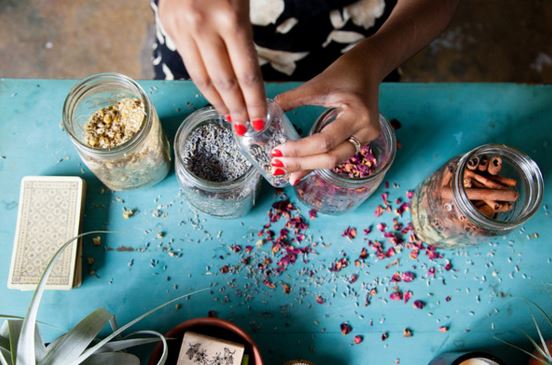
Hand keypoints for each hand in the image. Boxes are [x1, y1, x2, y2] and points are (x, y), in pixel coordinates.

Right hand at [159, 0, 266, 134]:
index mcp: (230, 20)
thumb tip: (247, 80)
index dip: (255, 101)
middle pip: (223, 83)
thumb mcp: (242, 4)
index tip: (261, 120)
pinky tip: (213, 94)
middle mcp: (203, 27)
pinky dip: (203, 82)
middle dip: (237, 109)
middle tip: (246, 127)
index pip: (246, 74)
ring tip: (229, 117)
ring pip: (201, 78)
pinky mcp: (168, 27)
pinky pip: (188, 63)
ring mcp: (182, 29)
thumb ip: (243, 39)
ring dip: (217, 102)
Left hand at [273, 51, 380, 184]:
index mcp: (357, 115)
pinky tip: (302, 168)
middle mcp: (365, 131)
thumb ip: (292, 99)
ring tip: (287, 172)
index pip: (324, 141)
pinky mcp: (361, 140)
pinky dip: (318, 161)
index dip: (300, 150)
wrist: (368, 68)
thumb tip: (265, 114)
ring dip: (309, 167)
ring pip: (335, 161)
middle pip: (331, 158)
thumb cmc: (345, 72)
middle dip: (302, 164)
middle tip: (278, 166)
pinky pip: (337, 155)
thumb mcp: (317, 84)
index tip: (278, 152)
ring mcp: (366, 138)